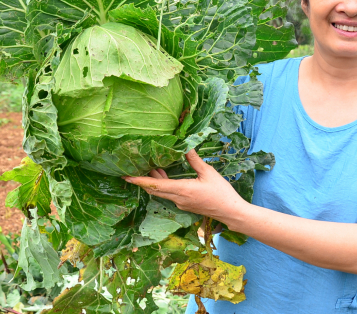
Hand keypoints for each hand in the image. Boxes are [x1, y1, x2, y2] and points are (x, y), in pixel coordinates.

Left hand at [122, 150, 247, 223]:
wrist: (230, 212)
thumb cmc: (221, 192)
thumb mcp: (208, 172)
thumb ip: (194, 160)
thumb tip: (185, 146)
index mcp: (182, 189)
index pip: (156, 185)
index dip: (140, 181)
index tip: (126, 177)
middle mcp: (178, 198)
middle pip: (154, 190)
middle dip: (143, 180)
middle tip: (132, 169)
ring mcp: (181, 203)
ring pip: (161, 192)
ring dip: (154, 182)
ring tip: (149, 168)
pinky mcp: (185, 205)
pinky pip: (169, 195)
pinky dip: (163, 185)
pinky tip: (165, 176)